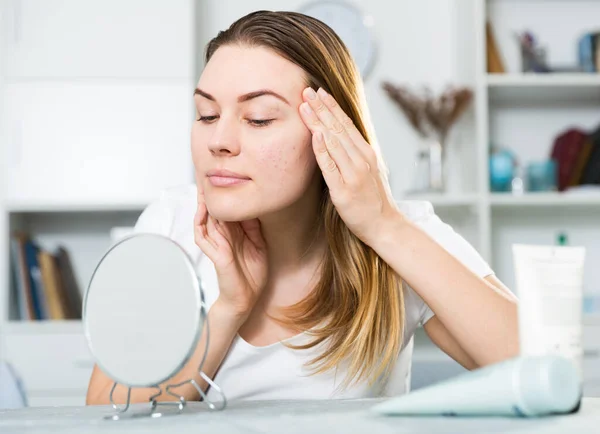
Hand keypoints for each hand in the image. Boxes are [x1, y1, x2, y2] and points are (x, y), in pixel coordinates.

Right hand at [193, 183, 267, 318]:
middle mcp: (222, 235)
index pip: (226, 207)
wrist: (247, 297)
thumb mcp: (258, 243)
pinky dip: (200, 222)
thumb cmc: (251, 273)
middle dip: (211, 191)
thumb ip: (253, 226)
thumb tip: (252, 206)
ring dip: (203, 202)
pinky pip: (201, 235)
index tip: (226, 174)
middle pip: (213, 208)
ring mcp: (216, 244)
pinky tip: (202, 210)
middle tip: (210, 171)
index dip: (224, 192)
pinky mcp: (214, 254)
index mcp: (233, 232)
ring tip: (203, 184)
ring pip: (205, 218)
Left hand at [298, 87, 401, 245]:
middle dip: (321, 108)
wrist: (384, 225)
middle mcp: (362, 159)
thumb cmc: (373, 199)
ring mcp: (353, 174)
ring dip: (318, 122)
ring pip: (333, 142)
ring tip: (305, 105)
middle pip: (338, 128)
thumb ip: (354, 153)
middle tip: (307, 90)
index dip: (331, 107)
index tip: (318, 92)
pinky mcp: (344, 190)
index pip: (346, 124)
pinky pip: (331, 166)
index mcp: (366, 153)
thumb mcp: (367, 170)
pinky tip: (316, 136)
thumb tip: (338, 137)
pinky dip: (323, 150)